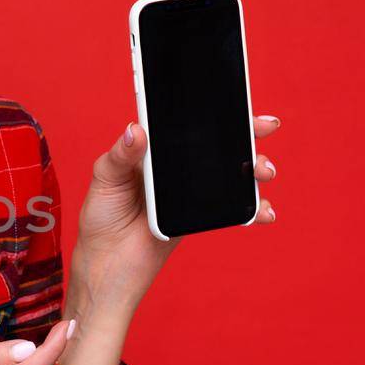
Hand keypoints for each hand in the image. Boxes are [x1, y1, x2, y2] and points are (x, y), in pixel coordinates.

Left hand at [71, 114, 283, 315]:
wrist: (107, 262)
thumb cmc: (101, 216)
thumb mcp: (104, 179)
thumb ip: (120, 156)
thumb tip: (135, 129)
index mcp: (154, 150)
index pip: (186, 124)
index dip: (210, 111)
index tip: (234, 102)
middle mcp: (175, 167)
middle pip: (217, 144)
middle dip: (246, 134)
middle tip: (264, 128)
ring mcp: (190, 191)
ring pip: (230, 173)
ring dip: (254, 169)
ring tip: (263, 171)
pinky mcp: (200, 215)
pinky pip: (231, 207)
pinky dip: (252, 208)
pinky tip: (262, 211)